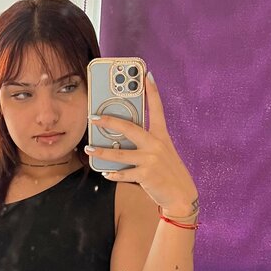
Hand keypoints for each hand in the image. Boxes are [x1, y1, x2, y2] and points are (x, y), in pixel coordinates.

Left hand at [85, 75, 197, 214]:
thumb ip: (147, 143)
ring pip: (119, 154)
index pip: (157, 109)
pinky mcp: (146, 175)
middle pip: (129, 128)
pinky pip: (123, 173)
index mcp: (162, 136)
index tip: (146, 75)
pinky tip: (105, 172)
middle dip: (109, 121)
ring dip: (101, 152)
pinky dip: (113, 174)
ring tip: (89, 149)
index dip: (152, 91)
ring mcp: (151, 160)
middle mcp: (156, 145)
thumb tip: (122, 139)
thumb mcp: (163, 152)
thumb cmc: (169, 172)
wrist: (181, 195)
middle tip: (94, 118)